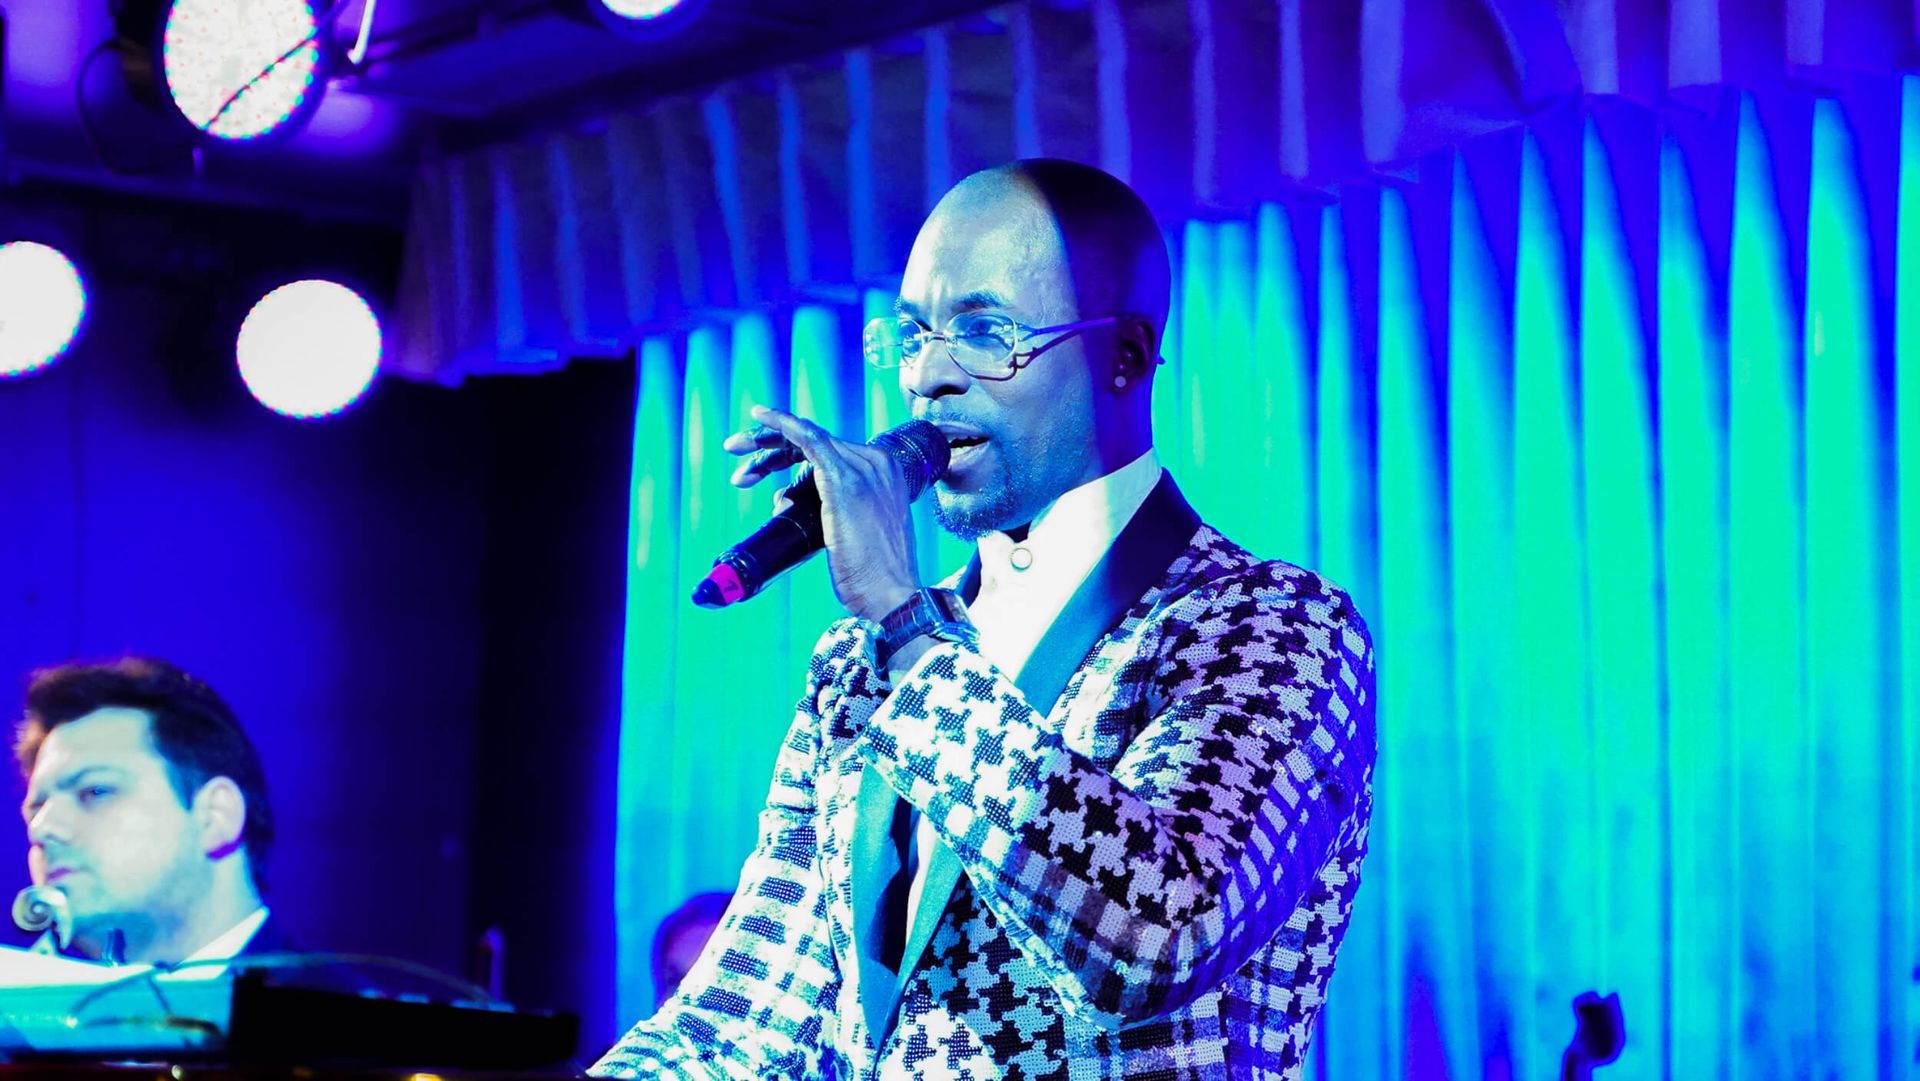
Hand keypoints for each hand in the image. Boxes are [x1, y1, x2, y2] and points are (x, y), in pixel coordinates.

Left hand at [723, 405, 920, 621]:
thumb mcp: (850, 534)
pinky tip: (761, 416)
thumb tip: (782, 501)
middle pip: (815, 441)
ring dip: (765, 443)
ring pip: (805, 438)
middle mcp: (876, 463)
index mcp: (883, 474)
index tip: (759, 468)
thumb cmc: (870, 576)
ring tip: (734, 452)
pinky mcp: (844, 478)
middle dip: (771, 443)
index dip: (788, 454)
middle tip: (735, 449)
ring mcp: (862, 468)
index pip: (829, 450)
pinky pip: (808, 438)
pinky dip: (782, 424)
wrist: (890, 594)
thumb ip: (822, 510)